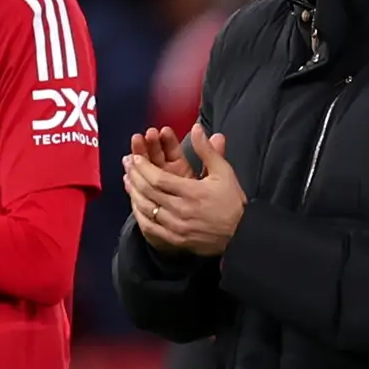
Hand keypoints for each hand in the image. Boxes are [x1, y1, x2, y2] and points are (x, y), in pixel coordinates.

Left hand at [125, 128, 246, 256]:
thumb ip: (207, 150)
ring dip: (133, 194)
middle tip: (127, 165)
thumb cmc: (232, 202)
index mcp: (192, 192)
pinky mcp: (174, 239)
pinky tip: (135, 205)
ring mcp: (176, 227)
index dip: (144, 168)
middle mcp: (181, 210)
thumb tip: (196, 128)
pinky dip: (139, 215)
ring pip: (146, 209)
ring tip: (127, 180)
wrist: (241, 235)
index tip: (135, 158)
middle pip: (148, 192)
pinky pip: (150, 227)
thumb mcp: (224, 172)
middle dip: (135, 177)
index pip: (159, 179)